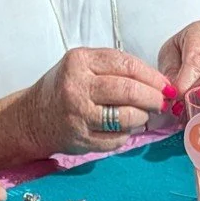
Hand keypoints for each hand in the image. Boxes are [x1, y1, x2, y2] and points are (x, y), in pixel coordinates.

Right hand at [18, 47, 168, 156]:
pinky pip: (116, 139)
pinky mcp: (81, 139)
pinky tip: (124, 129)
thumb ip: (114, 68)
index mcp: (79, 61)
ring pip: (125, 117)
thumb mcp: (83, 66)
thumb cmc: (65, 88)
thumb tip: (156, 81)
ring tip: (143, 116)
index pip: (126, 65)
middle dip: (152, 98)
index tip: (166, 85)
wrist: (34, 117)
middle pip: (128, 91)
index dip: (152, 76)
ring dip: (142, 118)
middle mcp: (77, 87)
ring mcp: (78, 115)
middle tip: (162, 102)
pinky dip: (126, 135)